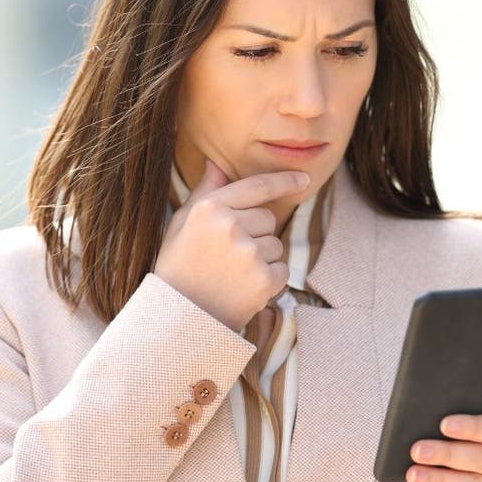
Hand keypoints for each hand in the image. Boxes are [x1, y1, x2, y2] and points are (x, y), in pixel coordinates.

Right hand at [154, 156, 309, 330]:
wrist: (178, 318)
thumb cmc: (178, 266)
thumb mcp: (182, 224)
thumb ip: (205, 191)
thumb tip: (216, 163)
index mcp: (210, 207)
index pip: (257, 186)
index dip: (284, 181)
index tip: (303, 178)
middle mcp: (230, 225)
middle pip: (268, 218)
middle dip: (256, 233)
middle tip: (228, 256)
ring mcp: (248, 253)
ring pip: (276, 245)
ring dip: (262, 259)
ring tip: (232, 275)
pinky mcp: (263, 279)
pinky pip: (282, 270)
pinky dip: (269, 280)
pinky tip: (243, 289)